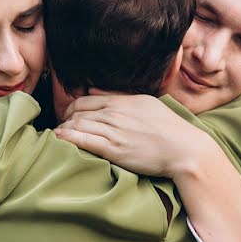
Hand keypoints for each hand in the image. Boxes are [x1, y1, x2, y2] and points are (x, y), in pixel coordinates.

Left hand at [53, 94, 217, 178]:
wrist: (184, 148)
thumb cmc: (168, 128)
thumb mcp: (145, 103)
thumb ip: (119, 97)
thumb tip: (94, 92)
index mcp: (123, 101)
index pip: (86, 101)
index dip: (71, 109)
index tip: (67, 117)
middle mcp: (116, 113)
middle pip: (79, 113)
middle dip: (65, 121)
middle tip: (60, 128)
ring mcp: (115, 131)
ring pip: (79, 125)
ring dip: (64, 130)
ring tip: (57, 136)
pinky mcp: (115, 149)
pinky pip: (85, 140)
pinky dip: (69, 138)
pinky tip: (59, 138)